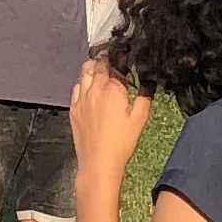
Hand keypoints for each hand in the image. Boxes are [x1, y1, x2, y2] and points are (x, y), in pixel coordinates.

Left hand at [69, 57, 151, 174]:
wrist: (98, 162)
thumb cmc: (122, 142)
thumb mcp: (140, 120)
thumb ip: (144, 97)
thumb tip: (148, 81)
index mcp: (112, 90)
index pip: (115, 66)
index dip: (121, 60)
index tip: (126, 59)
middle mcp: (94, 90)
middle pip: (97, 65)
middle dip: (106, 60)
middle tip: (113, 61)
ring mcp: (81, 98)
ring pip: (84, 72)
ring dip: (93, 67)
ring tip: (101, 69)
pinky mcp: (73, 108)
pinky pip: (76, 87)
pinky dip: (83, 82)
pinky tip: (89, 88)